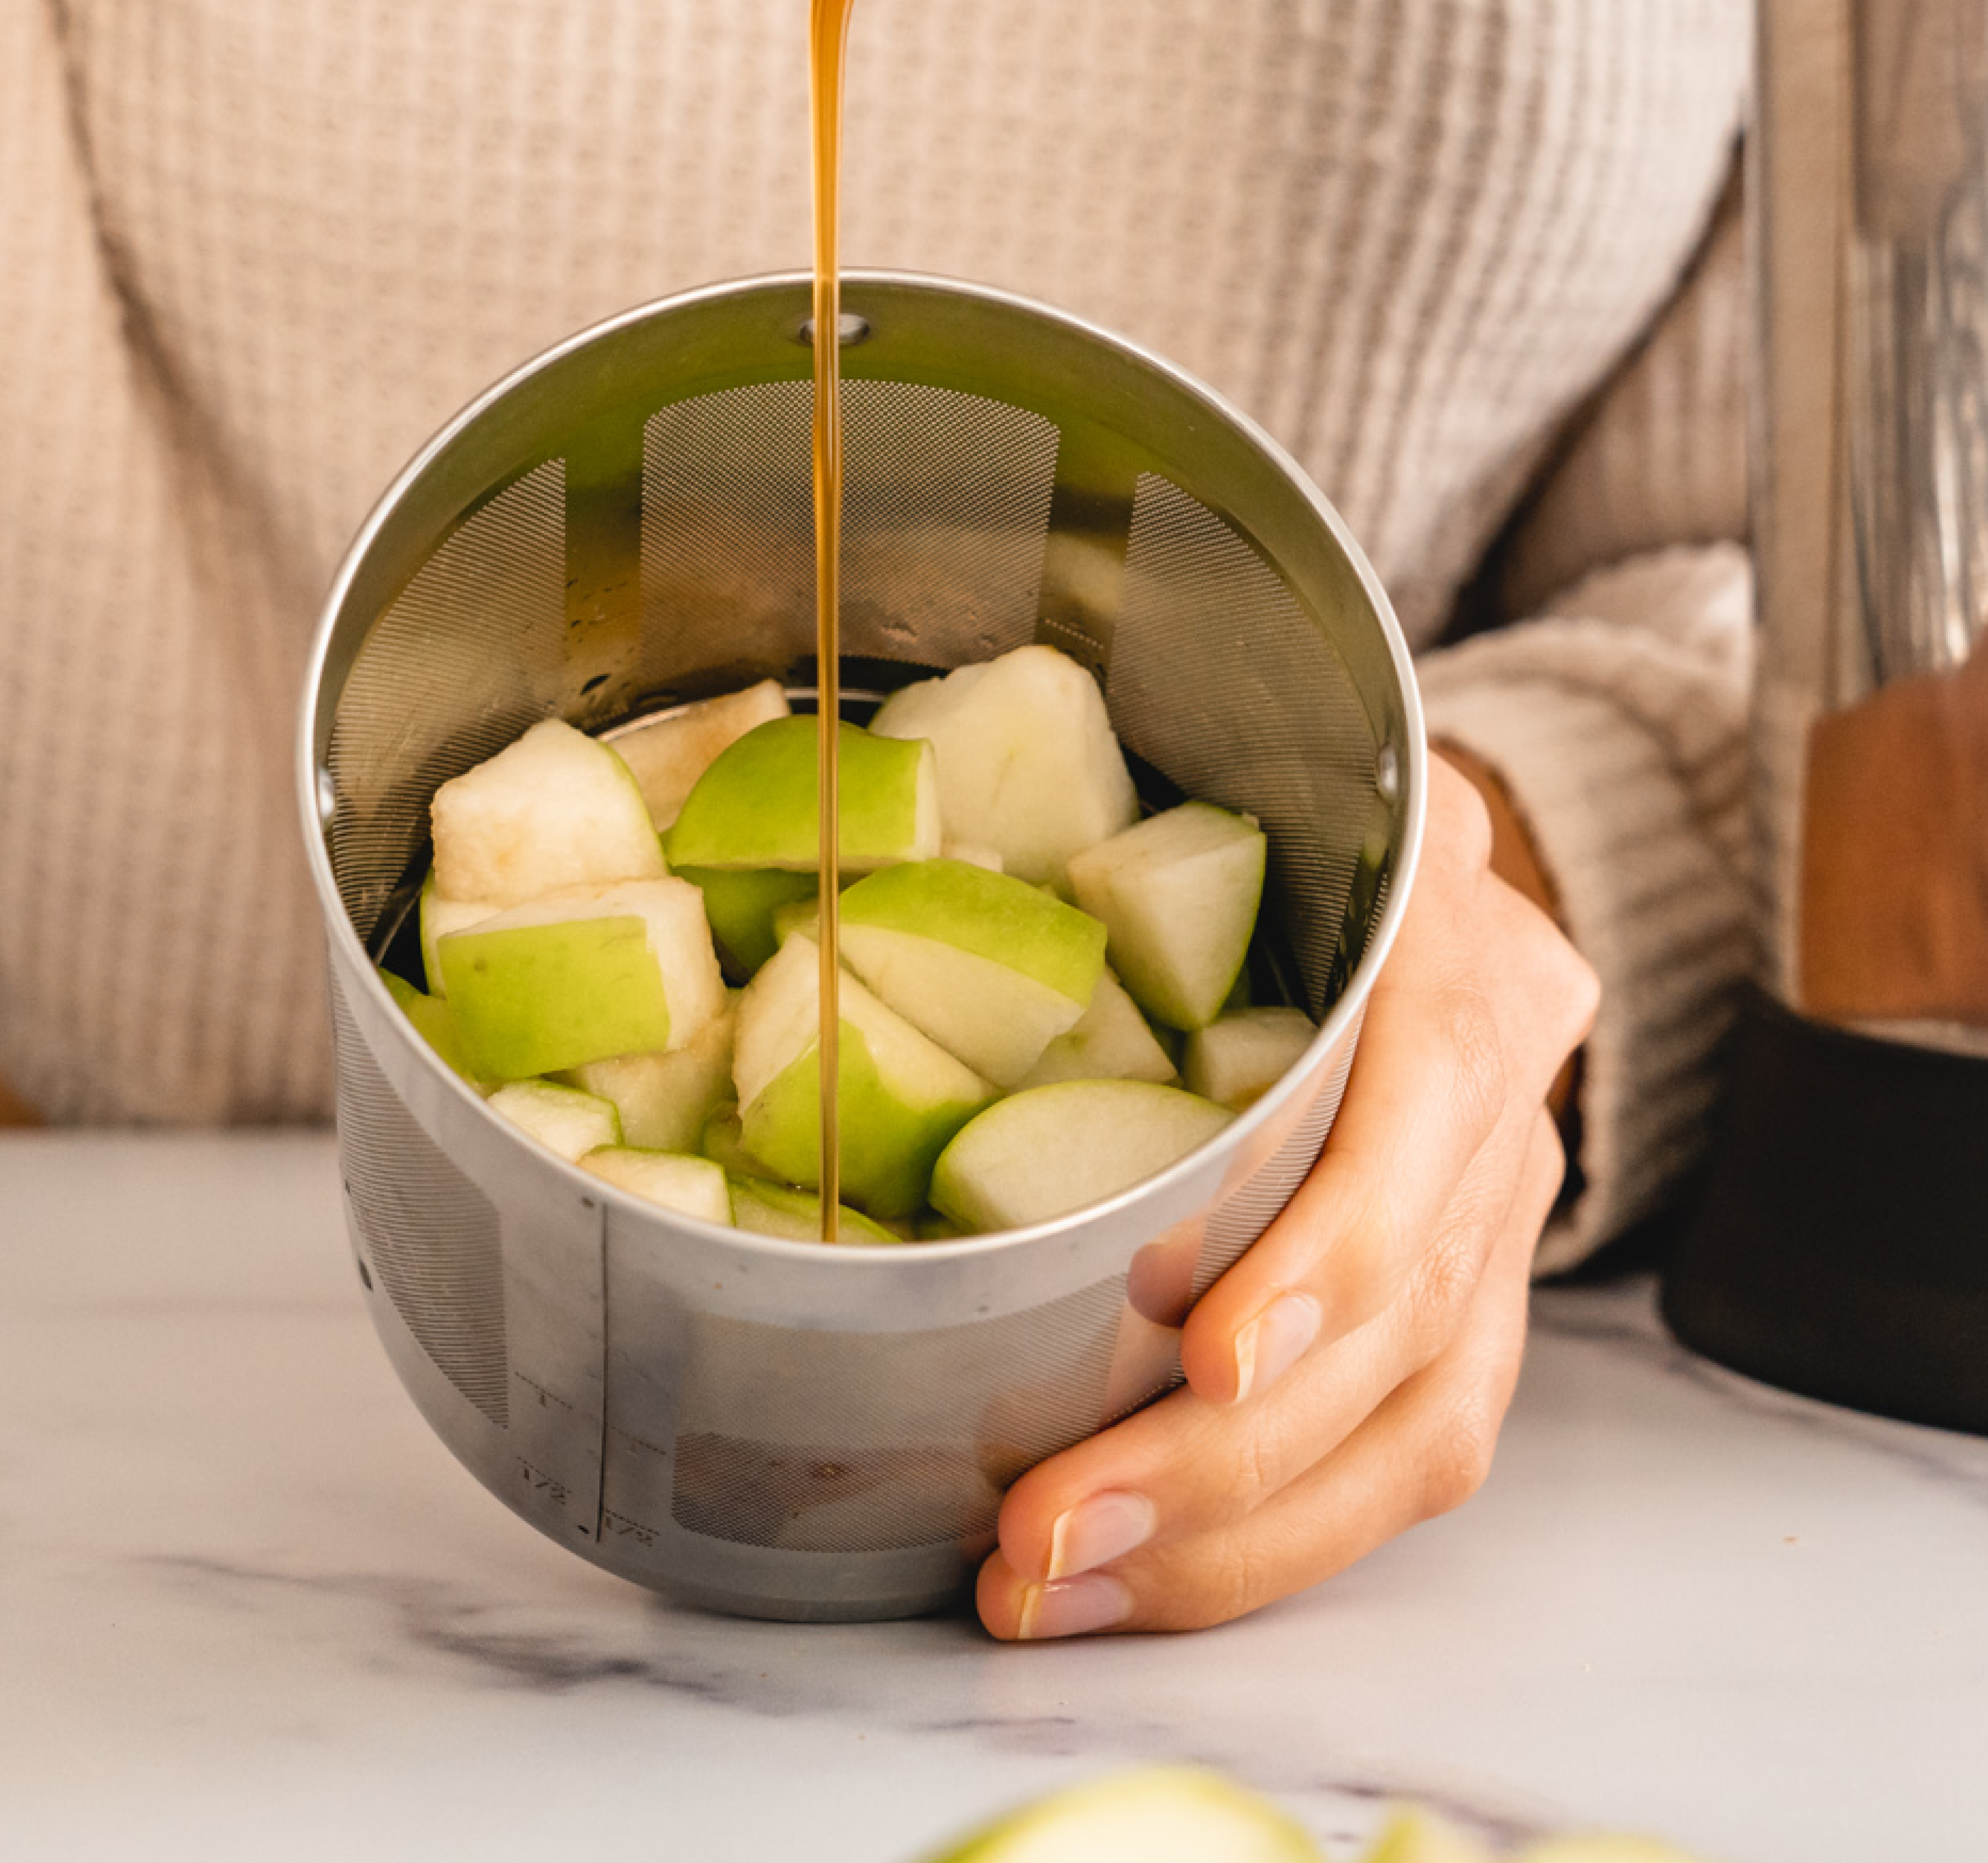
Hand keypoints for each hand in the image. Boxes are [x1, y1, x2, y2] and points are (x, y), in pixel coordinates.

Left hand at [975, 751, 1598, 1637]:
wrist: (1419, 874)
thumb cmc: (1292, 831)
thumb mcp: (1241, 797)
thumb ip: (1127, 835)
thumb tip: (875, 846)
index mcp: (1457, 961)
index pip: (1427, 1122)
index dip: (1327, 1255)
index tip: (1202, 1358)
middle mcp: (1508, 1107)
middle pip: (1401, 1324)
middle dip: (1217, 1462)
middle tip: (1045, 1532)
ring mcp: (1503, 1226)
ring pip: (1409, 1432)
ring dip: (1229, 1541)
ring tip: (1057, 1587)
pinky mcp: (1468, 1316)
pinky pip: (1401, 1459)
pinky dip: (1266, 1543)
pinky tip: (1134, 1579)